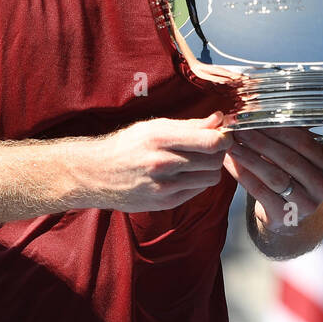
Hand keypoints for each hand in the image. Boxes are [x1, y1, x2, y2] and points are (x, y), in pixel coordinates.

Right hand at [79, 112, 231, 212]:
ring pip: (210, 178)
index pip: (211, 142)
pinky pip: (197, 191)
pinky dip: (198, 181)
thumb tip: (219, 119)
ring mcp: (164, 186)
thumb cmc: (126, 146)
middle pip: (214, 161)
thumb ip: (190, 125)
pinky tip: (185, 174)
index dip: (225, 138)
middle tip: (211, 148)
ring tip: (197, 161)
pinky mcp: (164, 202)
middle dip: (218, 153)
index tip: (223, 135)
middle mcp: (163, 163)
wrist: (97, 174)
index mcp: (160, 139)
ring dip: (210, 169)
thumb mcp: (154, 127)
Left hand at [224, 127, 322, 232]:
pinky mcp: (284, 216)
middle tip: (239, 129)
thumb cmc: (288, 178)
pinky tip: (230, 162)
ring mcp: (305, 205)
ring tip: (232, 144)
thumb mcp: (295, 157)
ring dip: (249, 157)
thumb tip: (263, 107)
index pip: (303, 143)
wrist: (285, 216)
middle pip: (288, 159)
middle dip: (260, 141)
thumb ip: (287, 137)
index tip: (256, 117)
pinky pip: (259, 191)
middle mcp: (321, 187)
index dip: (278, 129)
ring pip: (273, 176)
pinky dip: (242, 174)